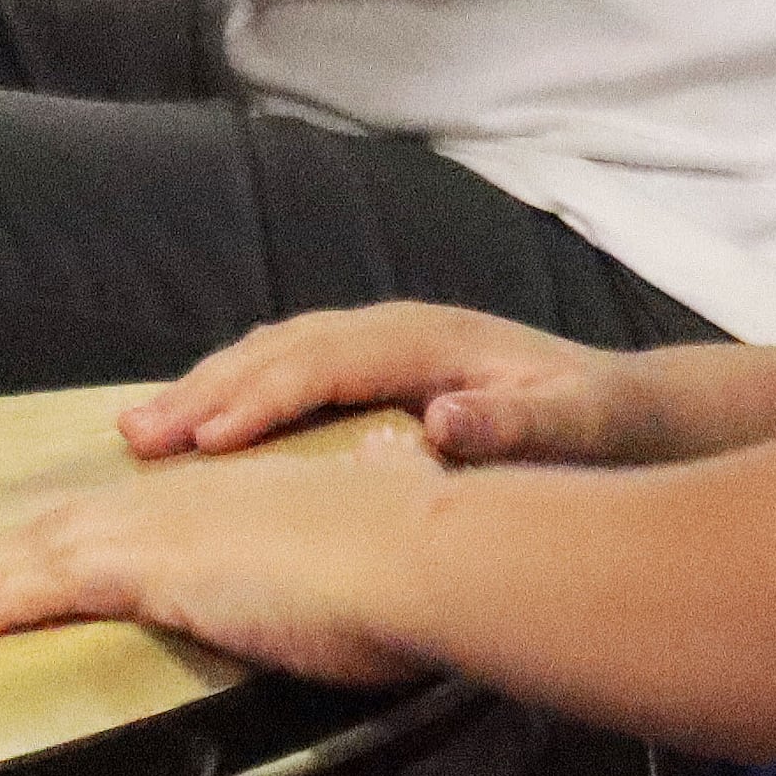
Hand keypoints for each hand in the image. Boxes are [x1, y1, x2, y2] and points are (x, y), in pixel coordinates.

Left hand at [0, 424, 445, 682]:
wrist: (437, 556)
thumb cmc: (420, 573)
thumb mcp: (354, 577)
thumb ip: (325, 587)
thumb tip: (333, 604)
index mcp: (235, 501)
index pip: (129, 520)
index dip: (66, 541)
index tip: (17, 564)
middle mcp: (191, 501)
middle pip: (69, 527)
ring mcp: (170, 526)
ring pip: (45, 549)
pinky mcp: (157, 564)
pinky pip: (53, 582)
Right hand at [116, 306, 748, 467]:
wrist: (640, 410)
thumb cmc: (605, 429)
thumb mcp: (580, 428)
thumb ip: (515, 425)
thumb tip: (443, 419)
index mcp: (433, 341)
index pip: (323, 360)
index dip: (259, 398)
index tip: (201, 443)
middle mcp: (397, 331)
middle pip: (279, 349)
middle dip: (203, 390)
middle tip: (135, 436)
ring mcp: (382, 346)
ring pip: (272, 356)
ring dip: (203, 391)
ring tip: (137, 432)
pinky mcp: (376, 371)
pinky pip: (285, 373)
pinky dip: (231, 396)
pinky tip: (192, 431)